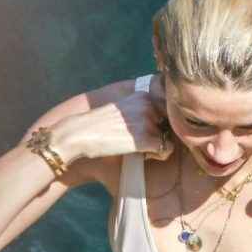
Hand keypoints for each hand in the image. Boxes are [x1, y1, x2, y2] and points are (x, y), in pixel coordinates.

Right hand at [49, 84, 174, 163]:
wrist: (79, 134)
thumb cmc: (100, 127)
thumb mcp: (124, 110)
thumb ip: (143, 111)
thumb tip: (167, 125)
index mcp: (143, 95)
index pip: (169, 111)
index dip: (162, 125)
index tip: (147, 132)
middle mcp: (148, 104)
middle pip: (171, 125)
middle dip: (161, 135)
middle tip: (141, 141)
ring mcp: (148, 120)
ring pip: (169, 138)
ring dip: (157, 146)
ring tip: (136, 147)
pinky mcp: (146, 138)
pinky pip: (166, 150)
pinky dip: (157, 156)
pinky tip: (141, 154)